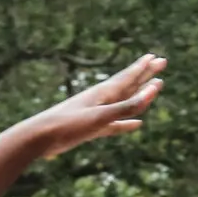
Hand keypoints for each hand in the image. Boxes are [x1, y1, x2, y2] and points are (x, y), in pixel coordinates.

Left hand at [22, 54, 166, 159]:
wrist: (38, 139)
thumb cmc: (68, 125)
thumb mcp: (100, 116)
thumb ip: (127, 106)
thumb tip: (154, 90)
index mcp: (103, 93)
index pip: (128, 77)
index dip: (144, 68)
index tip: (157, 58)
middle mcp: (100, 100)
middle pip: (128, 85)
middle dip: (144, 75)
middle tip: (160, 62)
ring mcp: (95, 114)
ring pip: (123, 103)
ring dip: (139, 96)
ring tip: (152, 89)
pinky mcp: (90, 129)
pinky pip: (114, 124)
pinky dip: (126, 123)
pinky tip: (137, 124)